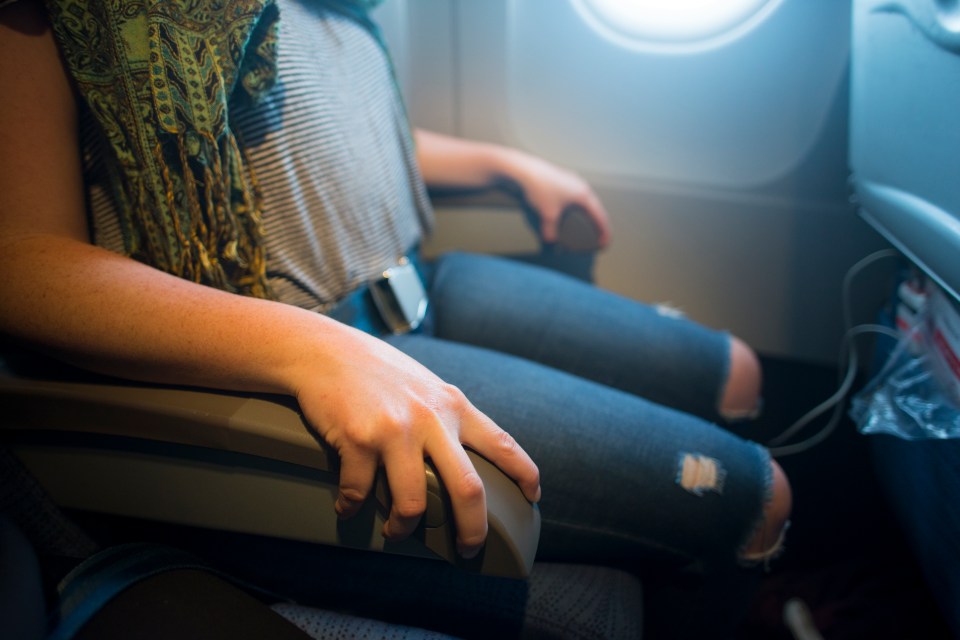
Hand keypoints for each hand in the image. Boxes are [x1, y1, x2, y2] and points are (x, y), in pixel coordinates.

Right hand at [292, 323, 540, 557]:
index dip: (524, 473)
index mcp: (452, 405)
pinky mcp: (358, 440)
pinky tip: (347, 506)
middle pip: (468, 489)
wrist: (324, 350)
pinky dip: (352, 507)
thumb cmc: (376, 369)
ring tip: (396, 532)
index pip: (502, 443)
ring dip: (404, 528)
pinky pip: (360, 493)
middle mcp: (431, 418)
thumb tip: (463, 454)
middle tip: (467, 550)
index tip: (534, 496)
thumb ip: (446, 415)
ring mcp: (395, 430)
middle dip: (472, 530)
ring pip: (414, 504)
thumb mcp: (425, 385)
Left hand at [506, 151, 611, 248]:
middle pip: (596, 207)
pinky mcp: (563, 177)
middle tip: (599, 234)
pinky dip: (578, 205)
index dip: (604, 231)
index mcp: (584, 194)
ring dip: (589, 212)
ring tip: (588, 222)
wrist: (526, 170)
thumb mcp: (548, 214)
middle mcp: (581, 185)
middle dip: (598, 222)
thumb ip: (551, 230)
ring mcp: (573, 179)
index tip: (605, 241)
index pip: (600, 216)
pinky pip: (576, 194)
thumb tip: (551, 239)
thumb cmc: (540, 187)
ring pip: (586, 199)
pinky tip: (572, 208)